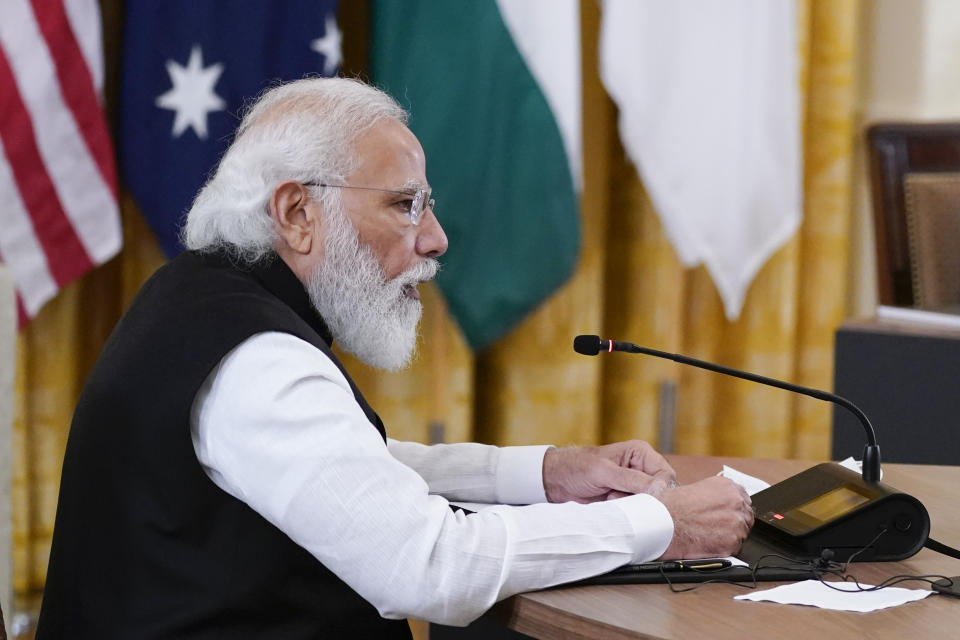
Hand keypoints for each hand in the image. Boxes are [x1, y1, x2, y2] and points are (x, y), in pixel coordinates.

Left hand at [542, 440, 676, 503]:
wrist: (558, 481)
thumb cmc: (578, 468)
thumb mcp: (604, 472)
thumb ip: (632, 480)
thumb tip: (658, 488)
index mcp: (641, 453)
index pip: (666, 474)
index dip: (659, 489)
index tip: (644, 498)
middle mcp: (642, 468)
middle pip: (661, 491)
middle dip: (643, 498)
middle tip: (618, 495)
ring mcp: (635, 485)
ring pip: (649, 503)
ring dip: (631, 505)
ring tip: (610, 497)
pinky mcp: (627, 499)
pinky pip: (637, 510)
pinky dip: (626, 510)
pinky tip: (609, 502)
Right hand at [656, 476, 753, 559]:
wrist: (662, 523)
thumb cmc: (670, 505)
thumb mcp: (692, 487)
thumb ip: (710, 493)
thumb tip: (710, 500)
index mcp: (727, 486)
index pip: (742, 498)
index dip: (732, 508)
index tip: (724, 513)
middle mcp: (736, 502)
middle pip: (745, 515)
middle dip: (733, 521)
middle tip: (716, 526)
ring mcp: (736, 523)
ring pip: (741, 532)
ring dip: (729, 535)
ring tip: (709, 535)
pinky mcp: (732, 543)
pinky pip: (735, 547)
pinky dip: (723, 547)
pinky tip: (708, 543)